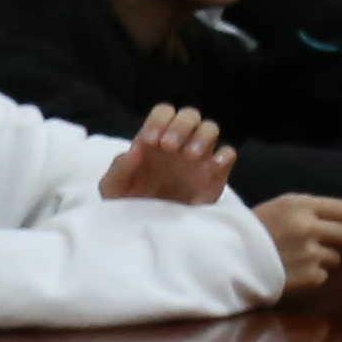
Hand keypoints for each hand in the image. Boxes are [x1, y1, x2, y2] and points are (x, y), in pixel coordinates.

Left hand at [101, 106, 235, 209]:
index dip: (159, 120)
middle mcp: (179, 143)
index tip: (150, 142)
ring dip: (201, 136)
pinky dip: (224, 155)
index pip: (164, 112)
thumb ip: (120, 167)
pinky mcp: (215, 175)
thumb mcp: (113, 187)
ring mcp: (199, 158)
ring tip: (188, 156)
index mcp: (154, 140)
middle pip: (190, 114)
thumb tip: (136, 150)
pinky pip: (228, 154)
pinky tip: (211, 166)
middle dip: (180, 125)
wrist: (145, 230)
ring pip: (210, 128)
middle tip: (168, 147)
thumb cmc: (126, 203)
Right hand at [254, 192, 341, 290]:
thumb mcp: (278, 207)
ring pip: (335, 258)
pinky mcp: (308, 276)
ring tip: (296, 258)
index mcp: (301, 205)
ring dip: (320, 259)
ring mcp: (310, 254)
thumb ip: (308, 211)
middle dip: (335, 241)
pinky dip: (310, 276)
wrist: (223, 256)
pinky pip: (322, 276)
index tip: (337, 226)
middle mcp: (309, 227)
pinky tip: (290, 271)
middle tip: (318, 244)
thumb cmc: (248, 228)